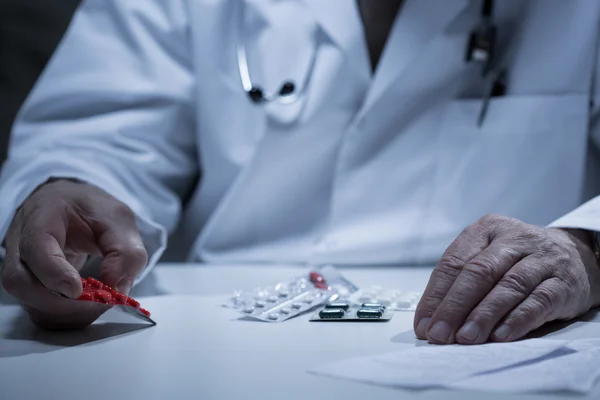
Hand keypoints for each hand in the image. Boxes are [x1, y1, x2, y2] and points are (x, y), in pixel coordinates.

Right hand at [1, 179, 147, 329]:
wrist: (72, 207)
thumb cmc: (91, 210)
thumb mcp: (117, 218)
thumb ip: (125, 250)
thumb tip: (117, 287)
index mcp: (41, 217)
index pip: (35, 249)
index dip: (54, 274)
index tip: (78, 290)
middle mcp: (21, 244)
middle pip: (22, 283)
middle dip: (64, 303)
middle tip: (101, 301)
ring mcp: (21, 268)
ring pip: (30, 303)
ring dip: (68, 313)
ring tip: (99, 302)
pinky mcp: (30, 287)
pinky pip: (40, 311)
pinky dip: (67, 317)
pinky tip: (89, 306)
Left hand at [413, 214, 599, 343]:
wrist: (578, 255)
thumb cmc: (519, 261)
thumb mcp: (489, 258)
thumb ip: (461, 283)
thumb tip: (431, 321)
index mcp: (486, 230)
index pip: (454, 262)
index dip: (436, 295)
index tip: (423, 324)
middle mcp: (515, 238)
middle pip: (479, 272)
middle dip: (455, 306)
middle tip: (439, 334)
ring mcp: (542, 258)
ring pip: (508, 286)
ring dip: (483, 315)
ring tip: (466, 338)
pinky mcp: (564, 282)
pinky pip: (538, 301)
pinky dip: (517, 320)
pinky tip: (500, 336)